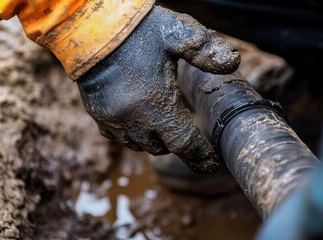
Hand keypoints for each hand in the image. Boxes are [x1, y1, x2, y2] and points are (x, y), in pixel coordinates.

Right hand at [77, 6, 239, 172]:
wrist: (88, 29)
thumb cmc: (136, 31)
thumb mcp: (175, 32)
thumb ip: (205, 49)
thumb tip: (233, 62)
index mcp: (157, 103)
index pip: (186, 144)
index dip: (201, 158)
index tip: (211, 165)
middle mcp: (134, 120)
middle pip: (164, 146)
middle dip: (177, 140)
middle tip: (183, 122)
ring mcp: (113, 121)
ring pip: (142, 145)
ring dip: (155, 137)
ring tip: (161, 118)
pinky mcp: (98, 117)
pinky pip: (121, 138)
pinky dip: (134, 133)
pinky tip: (138, 116)